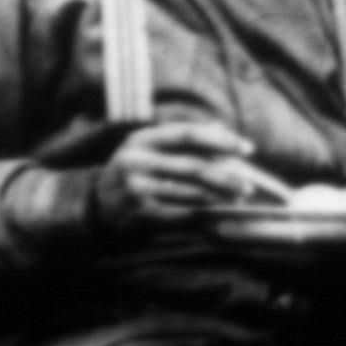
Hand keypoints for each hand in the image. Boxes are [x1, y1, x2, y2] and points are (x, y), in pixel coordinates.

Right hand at [91, 119, 268, 236]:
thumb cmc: (133, 171)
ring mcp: (138, 188)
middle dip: (226, 177)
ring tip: (236, 200)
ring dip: (219, 198)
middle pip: (193, 166)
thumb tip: (222, 130)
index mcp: (142, 139)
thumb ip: (181, 138)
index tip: (248, 149)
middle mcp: (137, 160)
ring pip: (191, 192)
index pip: (188, 133)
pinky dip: (204, 215)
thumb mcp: (148, 147)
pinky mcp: (141, 213)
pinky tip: (217, 215)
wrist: (97, 203)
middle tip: (248, 187)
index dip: (221, 140)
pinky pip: (182, 214)